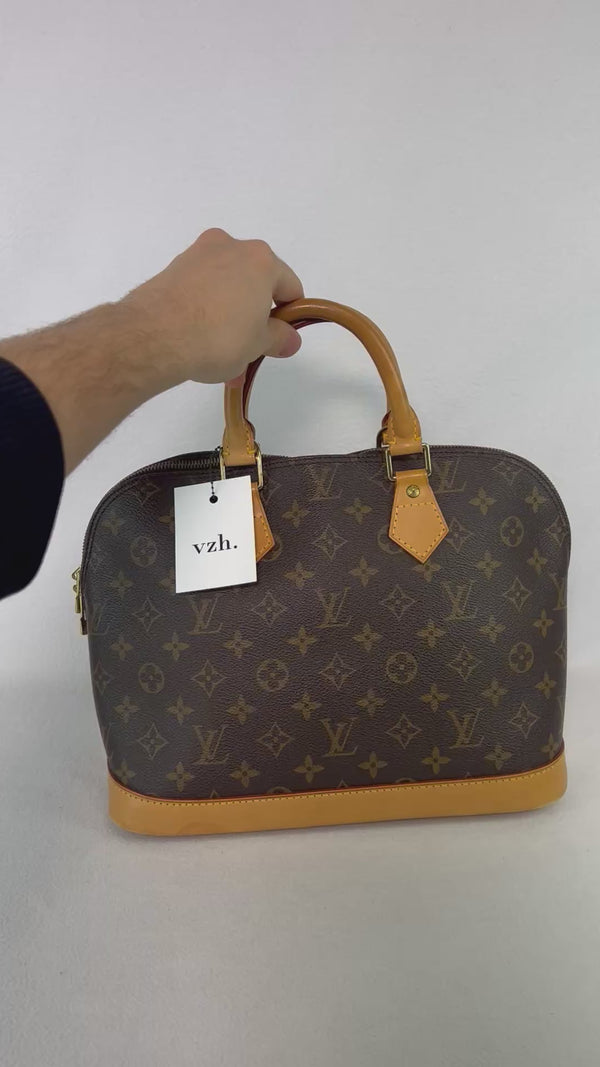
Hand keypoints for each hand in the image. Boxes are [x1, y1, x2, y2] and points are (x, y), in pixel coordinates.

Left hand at [120, 227, 303, 387]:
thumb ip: (278, 338)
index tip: (278, 340)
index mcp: (261, 259)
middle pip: (254, 285)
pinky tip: (198, 343)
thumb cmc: (218, 337)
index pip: (289, 287)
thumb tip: (290, 338)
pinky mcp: (173, 268)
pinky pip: (201, 290)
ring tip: (220, 358)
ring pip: (225, 288)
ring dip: (228, 319)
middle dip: (254, 319)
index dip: (288, 316)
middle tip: (248, 352)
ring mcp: (198, 254)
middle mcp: (231, 246)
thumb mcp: (257, 345)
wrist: (154, 336)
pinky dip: (205, 312)